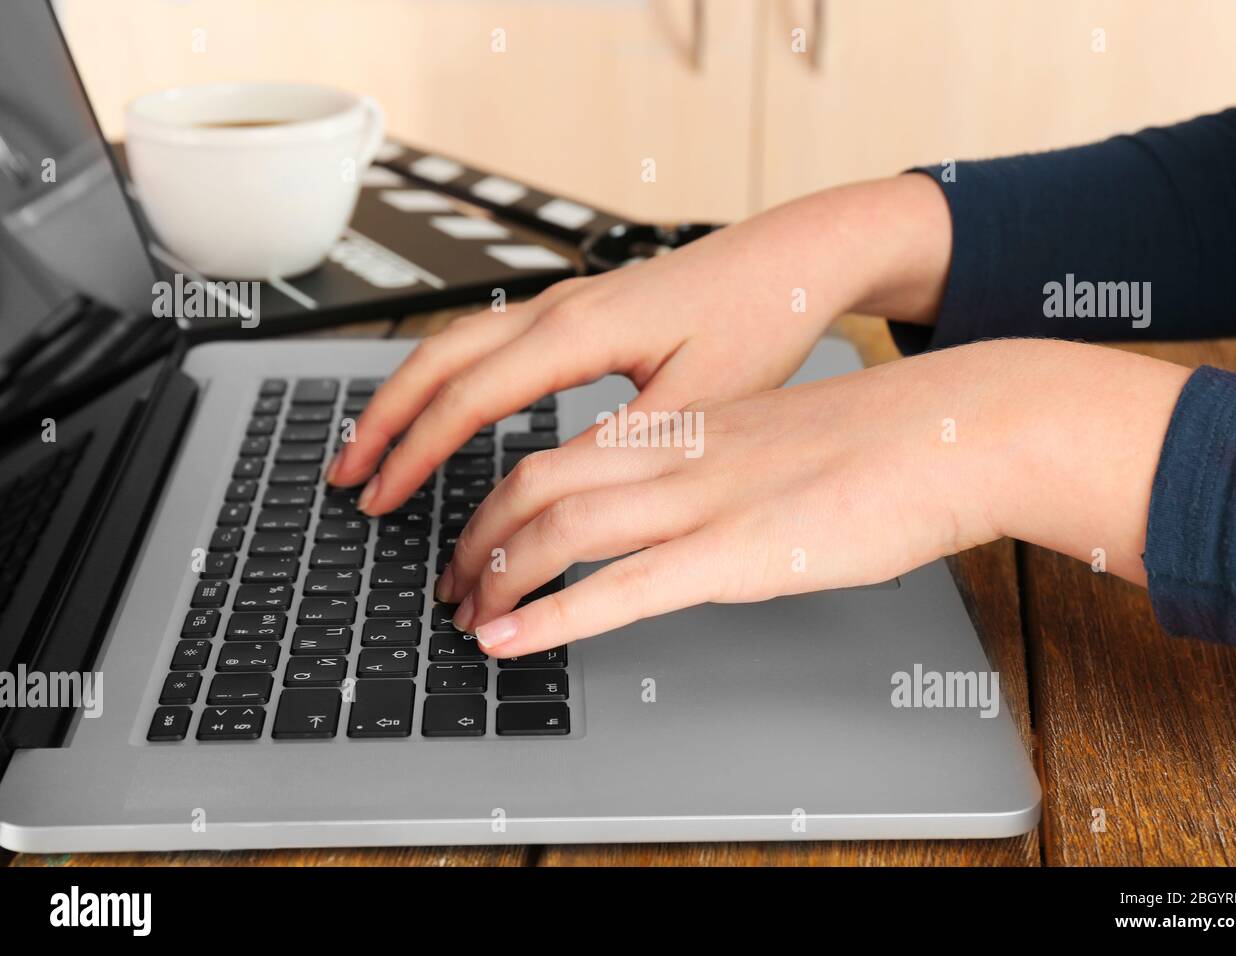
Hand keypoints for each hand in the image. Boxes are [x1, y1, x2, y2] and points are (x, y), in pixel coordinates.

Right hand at [326, 174, 952, 515]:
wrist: (792, 256)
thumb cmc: (758, 315)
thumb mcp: (700, 401)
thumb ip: (625, 446)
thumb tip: (557, 493)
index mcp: (578, 331)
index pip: (469, 399)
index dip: (416, 455)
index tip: (384, 499)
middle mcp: (559, 308)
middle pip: (438, 361)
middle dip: (383, 421)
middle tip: (346, 476)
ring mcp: (566, 304)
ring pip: (458, 345)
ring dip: (409, 396)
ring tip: (376, 446)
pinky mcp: (582, 311)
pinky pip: (490, 342)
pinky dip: (450, 380)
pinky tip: (448, 409)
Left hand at [444, 338, 1191, 657]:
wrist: (958, 430)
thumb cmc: (887, 442)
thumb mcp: (780, 447)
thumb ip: (725, 472)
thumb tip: (695, 510)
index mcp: (689, 429)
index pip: (562, 454)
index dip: (501, 499)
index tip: (478, 537)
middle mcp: (680, 455)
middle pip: (537, 483)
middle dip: (477, 538)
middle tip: (453, 585)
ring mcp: (705, 500)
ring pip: (562, 528)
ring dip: (498, 577)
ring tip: (468, 619)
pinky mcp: (739, 551)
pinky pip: (622, 586)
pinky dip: (552, 615)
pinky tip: (513, 640)